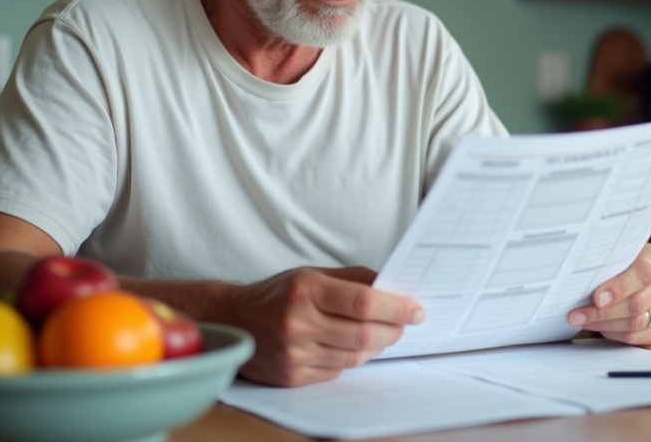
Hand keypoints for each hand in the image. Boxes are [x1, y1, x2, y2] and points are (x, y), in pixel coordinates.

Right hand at [227, 266, 424, 386]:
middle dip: (394, 329)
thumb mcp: (312, 274)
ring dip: (377, 345)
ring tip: (383, 332)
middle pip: (364, 332)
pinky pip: (338, 370)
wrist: (234, 320)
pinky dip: (353, 357)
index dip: (396, 307)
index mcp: (306, 290)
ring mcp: (295, 353)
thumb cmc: (277, 294)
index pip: (363, 301)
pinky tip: (353, 345)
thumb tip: (392, 286)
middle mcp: (299, 323)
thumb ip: (353, 279)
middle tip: (405, 322)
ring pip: (355, 355)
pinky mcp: (292, 376)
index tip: (416, 310)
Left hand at [566, 244, 650, 344]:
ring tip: (582, 320)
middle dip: (603, 311)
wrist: (624, 274)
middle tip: (578, 314)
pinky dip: (614, 334)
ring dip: (604, 324)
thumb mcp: (610, 256)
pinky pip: (635, 337)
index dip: (619, 288)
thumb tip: (580, 281)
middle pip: (636, 303)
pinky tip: (599, 326)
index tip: (597, 298)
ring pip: (635, 323)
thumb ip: (602, 265)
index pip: (642, 273)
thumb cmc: (613, 264)